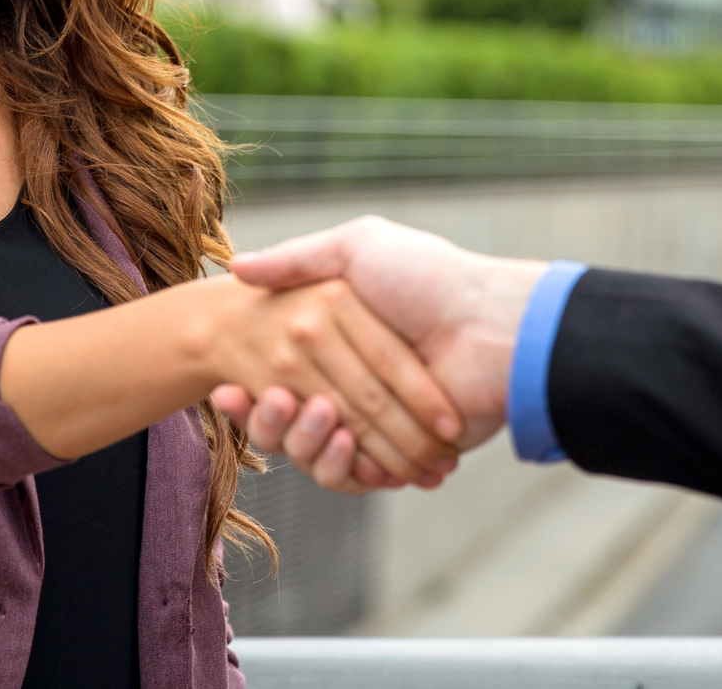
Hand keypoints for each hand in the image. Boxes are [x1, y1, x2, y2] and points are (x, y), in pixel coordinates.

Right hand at [213, 217, 545, 489]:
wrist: (495, 327)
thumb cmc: (429, 278)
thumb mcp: (359, 248)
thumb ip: (299, 258)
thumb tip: (238, 267)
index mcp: (343, 338)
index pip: (285, 372)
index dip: (253, 386)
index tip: (225, 385)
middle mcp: (358, 380)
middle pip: (292, 415)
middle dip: (269, 416)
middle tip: (264, 397)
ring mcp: (380, 421)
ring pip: (314, 447)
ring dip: (297, 439)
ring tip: (295, 411)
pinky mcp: (401, 454)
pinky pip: (352, 472)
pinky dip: (336, 465)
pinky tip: (331, 437)